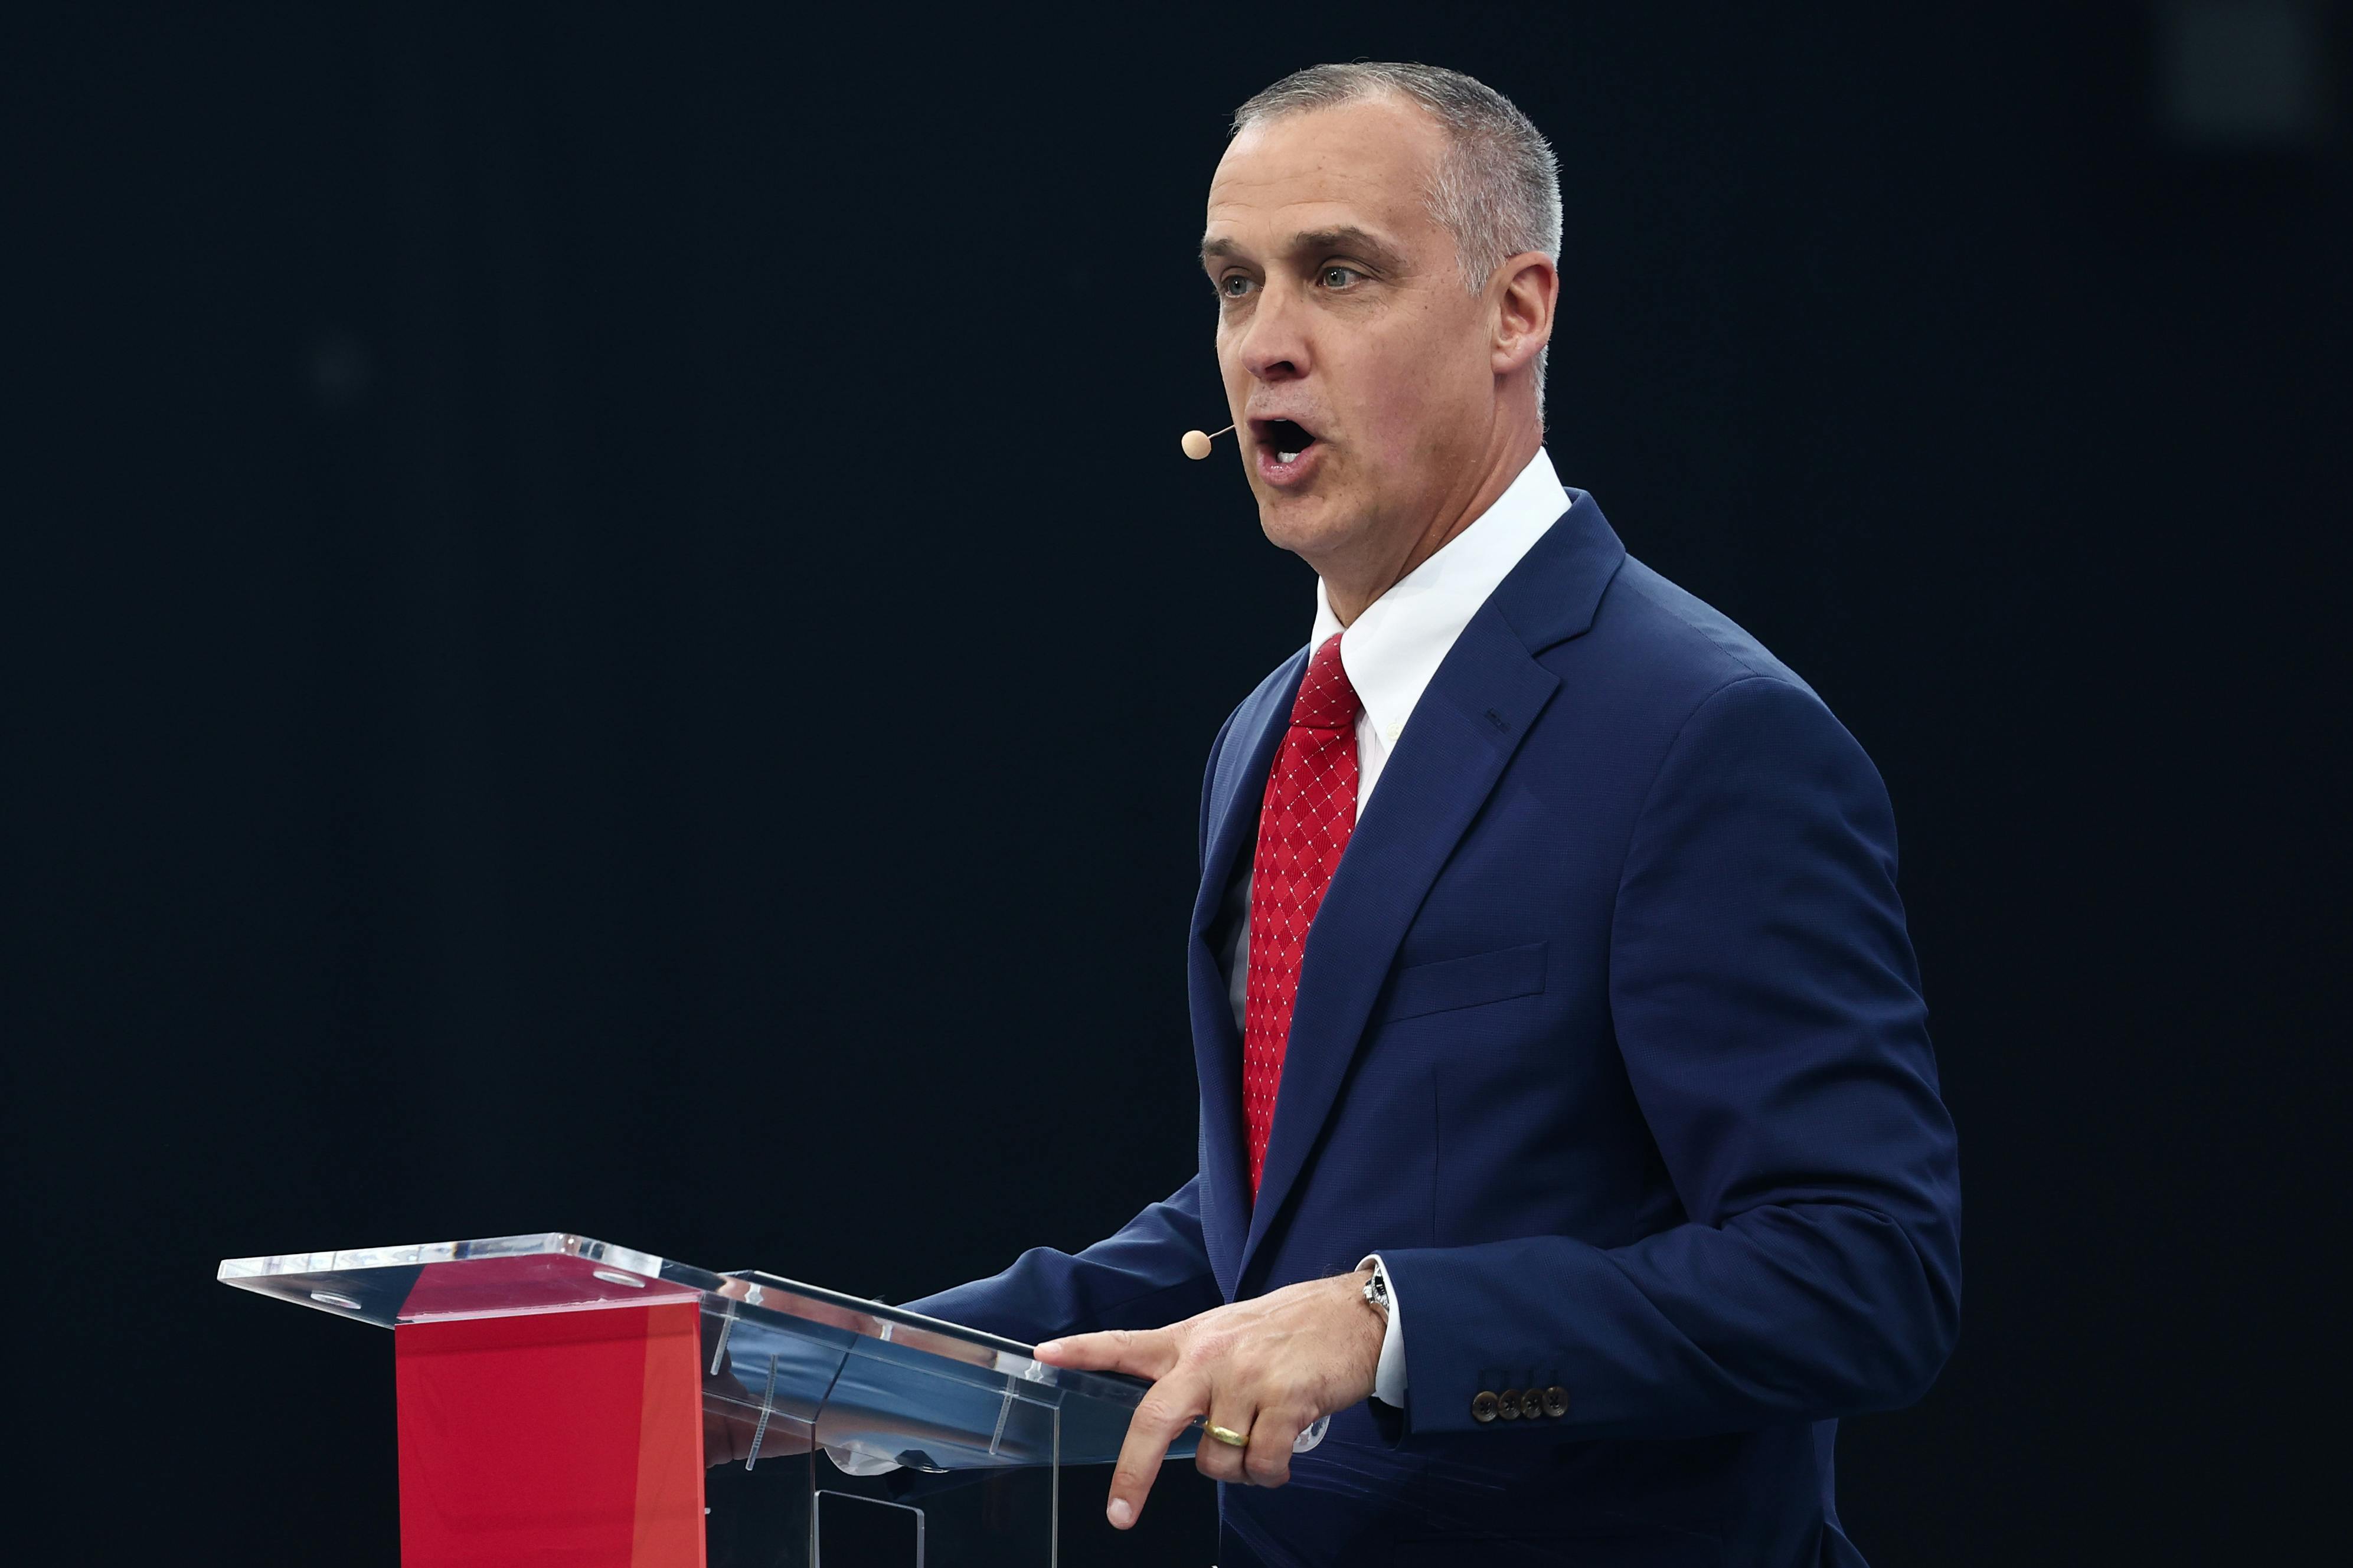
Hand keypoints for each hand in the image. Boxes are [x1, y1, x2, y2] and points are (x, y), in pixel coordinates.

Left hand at [1033, 1267, 1382, 1528]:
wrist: (1357, 1315)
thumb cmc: (1293, 1329)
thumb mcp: (1232, 1333)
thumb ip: (1197, 1369)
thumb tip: (1177, 1427)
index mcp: (1193, 1339)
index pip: (1127, 1342)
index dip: (1082, 1349)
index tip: (1044, 1353)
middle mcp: (1212, 1356)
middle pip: (1154, 1421)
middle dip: (1134, 1475)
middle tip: (1121, 1513)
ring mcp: (1247, 1378)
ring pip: (1217, 1459)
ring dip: (1239, 1469)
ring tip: (1264, 1439)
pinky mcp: (1285, 1400)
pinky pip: (1261, 1465)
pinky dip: (1272, 1473)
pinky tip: (1287, 1451)